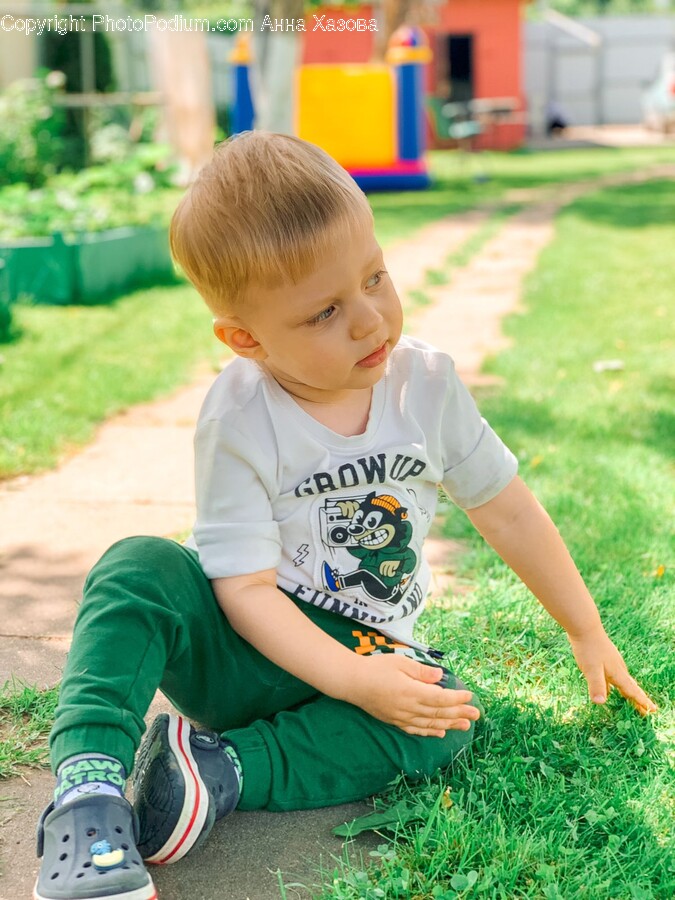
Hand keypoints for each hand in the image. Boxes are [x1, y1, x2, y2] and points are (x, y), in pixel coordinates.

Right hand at [345, 654, 480, 736]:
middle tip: (477, 714)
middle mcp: (408, 708)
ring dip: (450, 724)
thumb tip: (440, 676)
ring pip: (430, 723)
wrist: (352, 682)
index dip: (456, 698)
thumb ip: (421, 671)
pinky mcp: (395, 721)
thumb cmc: (375, 668)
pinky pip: (416, 729)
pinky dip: (430, 731)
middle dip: (459, 713)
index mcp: (411, 691)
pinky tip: (441, 732)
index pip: (440, 698)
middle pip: (439, 712)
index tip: (470, 696)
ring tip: (466, 725)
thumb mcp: (400, 663)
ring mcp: (401, 717)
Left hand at [567, 628, 656, 715]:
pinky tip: (608, 686)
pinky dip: (614, 684)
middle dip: (638, 699)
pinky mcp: (604, 658)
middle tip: (646, 710)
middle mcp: (618, 668)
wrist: (584, 627)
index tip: (653, 711)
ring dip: (628, 691)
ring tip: (631, 698)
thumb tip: (600, 703)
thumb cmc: (589, 649)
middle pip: (630, 687)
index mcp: (617, 673)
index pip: (632, 691)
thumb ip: (597, 686)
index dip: (642, 702)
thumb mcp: (591, 669)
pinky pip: (613, 675)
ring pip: (622, 680)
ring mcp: (612, 662)